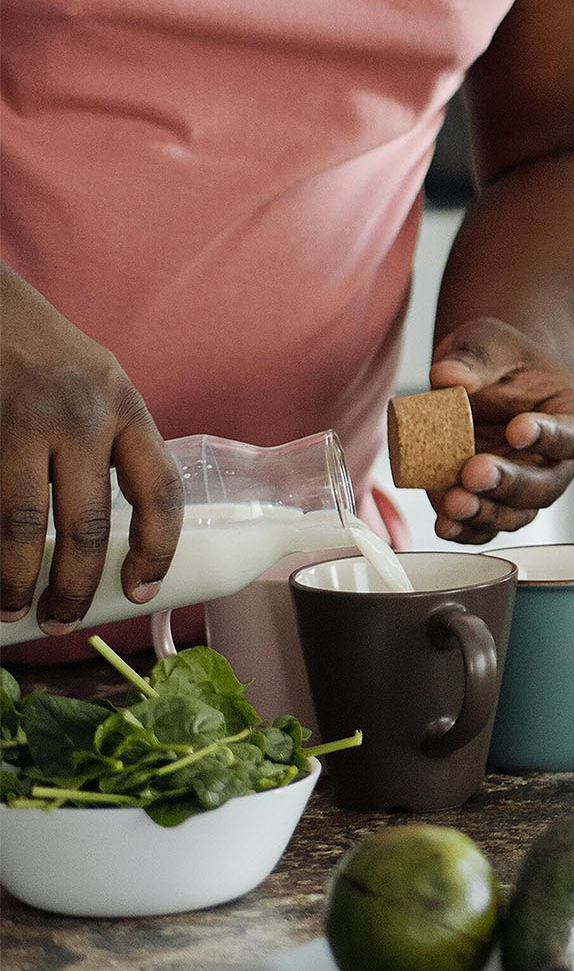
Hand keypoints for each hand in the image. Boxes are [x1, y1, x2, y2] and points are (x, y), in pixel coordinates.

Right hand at [0, 267, 180, 631]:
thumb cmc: (38, 349)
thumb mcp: (95, 382)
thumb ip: (107, 440)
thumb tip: (106, 531)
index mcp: (124, 405)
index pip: (161, 490)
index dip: (159, 548)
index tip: (144, 588)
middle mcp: (80, 415)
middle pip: (89, 526)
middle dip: (76, 587)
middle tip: (62, 621)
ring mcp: (22, 423)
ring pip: (24, 527)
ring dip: (17, 581)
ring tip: (13, 608)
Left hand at [427, 318, 573, 543]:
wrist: (487, 379)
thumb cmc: (497, 358)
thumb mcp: (487, 341)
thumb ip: (473, 357)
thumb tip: (448, 378)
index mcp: (569, 415)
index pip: (573, 434)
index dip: (550, 437)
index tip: (518, 429)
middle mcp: (552, 459)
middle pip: (546, 484)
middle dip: (510, 483)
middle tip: (475, 472)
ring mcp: (521, 485)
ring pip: (517, 513)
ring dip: (486, 513)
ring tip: (454, 504)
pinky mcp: (488, 501)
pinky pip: (484, 525)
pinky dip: (465, 529)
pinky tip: (443, 523)